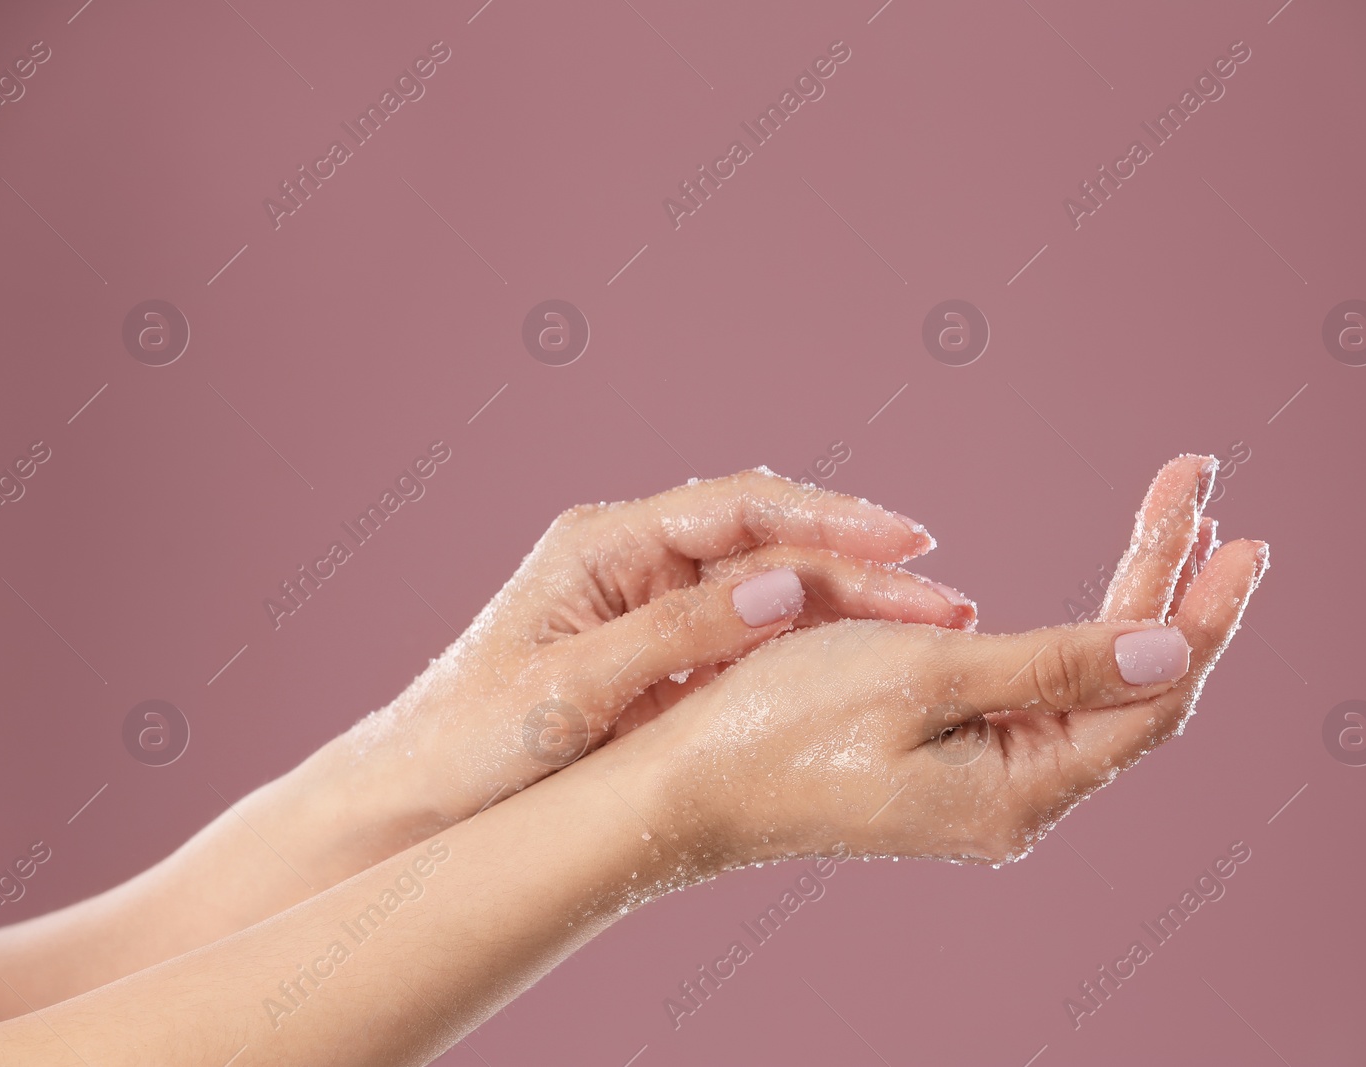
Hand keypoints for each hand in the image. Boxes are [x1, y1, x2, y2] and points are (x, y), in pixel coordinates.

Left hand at [314, 468, 976, 850]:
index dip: (831, 518)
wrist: (419, 797)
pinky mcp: (661, 649)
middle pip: (768, 540)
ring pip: (769, 584)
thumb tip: (784, 585)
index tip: (909, 538)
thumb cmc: (474, 740)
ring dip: (846, 601)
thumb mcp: (574, 691)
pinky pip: (751, 630)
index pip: (740, 509)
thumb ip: (678, 634)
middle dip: (858, 562)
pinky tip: (866, 655)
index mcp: (604, 544)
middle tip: (946, 595)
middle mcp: (634, 557)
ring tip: (932, 623)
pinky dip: (810, 638)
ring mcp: (650, 601)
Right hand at [600, 455, 1266, 870]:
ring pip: (1090, 683)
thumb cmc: (782, 725)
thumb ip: (1059, 664)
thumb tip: (1176, 648)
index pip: (1152, 695)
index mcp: (1020, 788)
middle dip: (1168, 583)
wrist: (676, 786)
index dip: (1203, 612)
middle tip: (1201, 493)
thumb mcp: (925, 674)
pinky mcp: (950, 761)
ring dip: (1128, 599)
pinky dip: (1075, 632)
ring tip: (1167, 522)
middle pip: (1129, 684)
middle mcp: (1017, 797)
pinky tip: (1094, 601)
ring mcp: (984, 782)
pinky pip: (1043, 693)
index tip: (1241, 534)